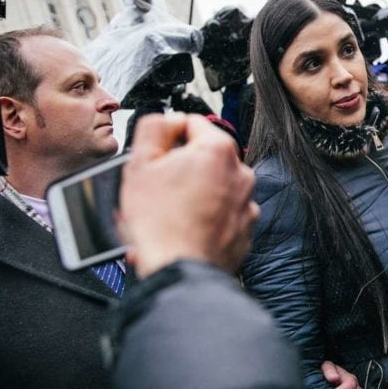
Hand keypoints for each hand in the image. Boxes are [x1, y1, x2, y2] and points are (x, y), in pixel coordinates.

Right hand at [118, 113, 259, 276]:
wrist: (182, 269)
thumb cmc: (161, 223)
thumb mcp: (140, 163)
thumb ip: (155, 127)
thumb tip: (167, 119)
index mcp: (218, 150)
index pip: (192, 123)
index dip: (168, 136)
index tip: (156, 153)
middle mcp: (240, 173)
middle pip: (204, 157)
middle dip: (180, 167)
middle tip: (157, 186)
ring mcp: (246, 203)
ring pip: (213, 186)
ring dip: (191, 193)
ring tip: (167, 213)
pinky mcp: (245, 228)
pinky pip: (222, 213)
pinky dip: (205, 217)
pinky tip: (183, 228)